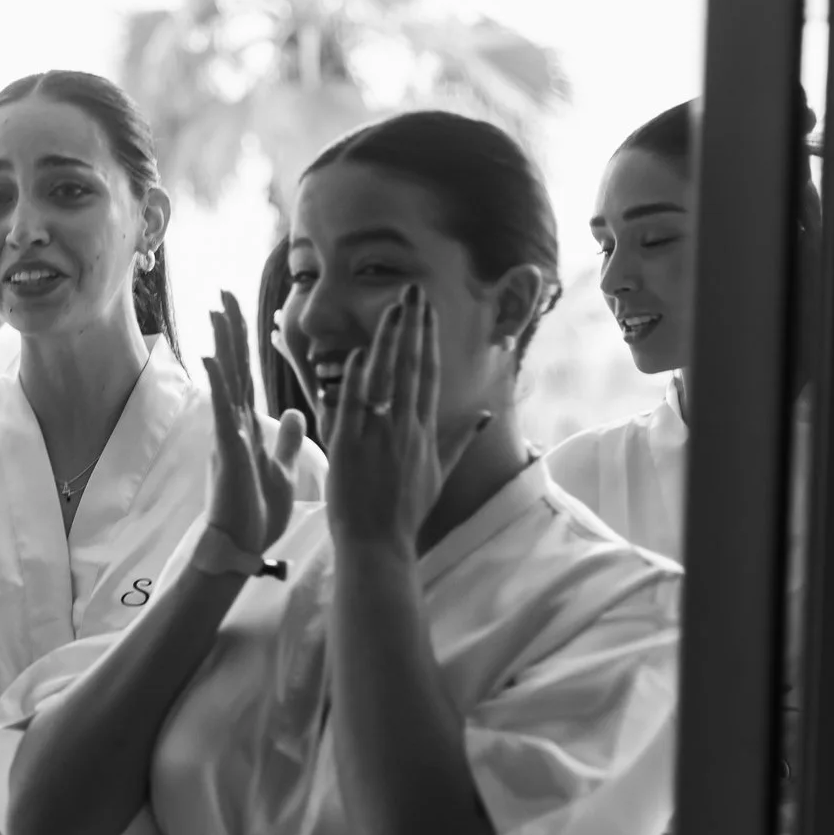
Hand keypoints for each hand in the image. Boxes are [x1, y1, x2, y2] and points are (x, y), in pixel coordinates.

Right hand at [200, 291, 308, 555]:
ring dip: (222, 345)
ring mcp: (229, 434)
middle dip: (230, 329)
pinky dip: (219, 385)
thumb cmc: (258, 512)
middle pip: (233, 367)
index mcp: (248, 425)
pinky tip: (214, 359)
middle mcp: (234, 423)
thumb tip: (293, 412)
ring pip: (226, 380)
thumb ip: (284, 439)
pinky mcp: (229, 449)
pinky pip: (222, 411)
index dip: (245, 341)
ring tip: (215, 311)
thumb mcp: (281, 467)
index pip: (247, 373)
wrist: (244, 545)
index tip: (241, 310)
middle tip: (223, 292)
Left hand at [323, 284, 486, 553]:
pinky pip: (354, 406)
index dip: (428, 340)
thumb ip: (459, 440)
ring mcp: (378, 435)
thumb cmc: (405, 510)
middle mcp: (406, 427)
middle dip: (412, 327)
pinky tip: (359, 353)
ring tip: (391, 308)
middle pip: (411, 367)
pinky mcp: (350, 446)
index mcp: (425, 430)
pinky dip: (356, 379)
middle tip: (413, 291)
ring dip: (388, 341)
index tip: (427, 311)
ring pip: (385, 379)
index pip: (428, 374)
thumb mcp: (438, 473)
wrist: (379, 543)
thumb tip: (483, 416)